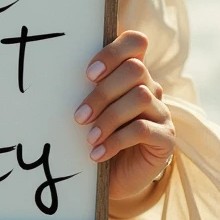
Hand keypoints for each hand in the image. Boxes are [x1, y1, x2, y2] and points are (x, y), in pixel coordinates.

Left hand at [74, 30, 174, 200]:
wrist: (115, 177)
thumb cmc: (98, 135)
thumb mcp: (90, 109)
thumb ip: (86, 88)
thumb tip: (53, 74)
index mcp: (132, 73)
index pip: (135, 42)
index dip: (113, 52)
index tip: (89, 74)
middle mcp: (151, 87)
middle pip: (135, 69)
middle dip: (103, 93)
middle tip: (79, 116)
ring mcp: (162, 111)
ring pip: (140, 97)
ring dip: (109, 118)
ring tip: (89, 138)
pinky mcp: (166, 137)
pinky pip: (143, 129)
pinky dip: (116, 141)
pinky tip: (98, 153)